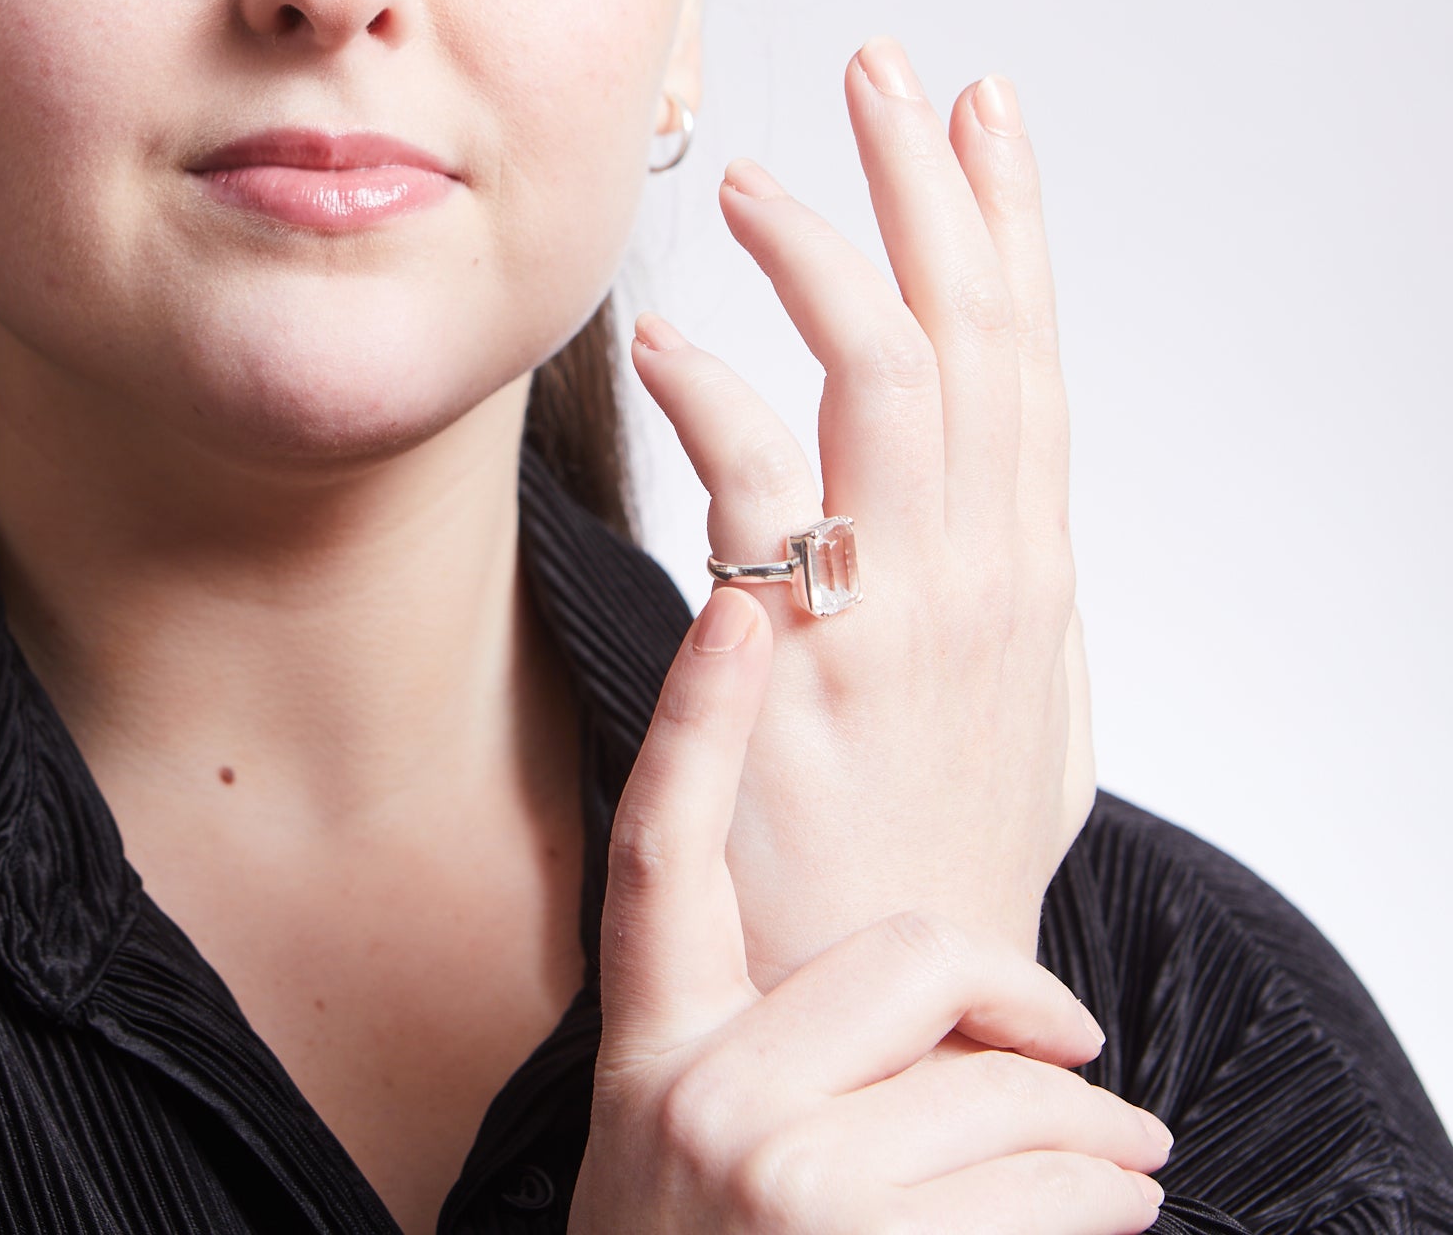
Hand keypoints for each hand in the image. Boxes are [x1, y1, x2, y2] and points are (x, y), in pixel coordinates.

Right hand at [569, 589, 1167, 1234]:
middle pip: (910, 956)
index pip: (657, 841)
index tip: (738, 600)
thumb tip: (979, 995)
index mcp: (650, 1042)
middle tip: (1084, 1057)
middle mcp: (693, 1091)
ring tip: (1121, 1174)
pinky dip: (1103, 1205)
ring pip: (1005, 1085)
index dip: (696, 716)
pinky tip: (1105, 1224)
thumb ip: (795, 1043)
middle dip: (1026, 1005)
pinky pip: (1043, 1186)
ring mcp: (768, 1173)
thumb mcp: (703, 1146)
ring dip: (1096, 1141)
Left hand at [633, 41, 1090, 979]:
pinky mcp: (795, 664)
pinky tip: (664, 341)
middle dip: (931, 183)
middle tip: (886, 69)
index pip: (1026, 349)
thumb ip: (1006, 580)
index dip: (1009, 219)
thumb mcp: (1022, 704)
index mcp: (1028, 561)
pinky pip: (760, 495)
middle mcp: (984, 565)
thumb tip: (992, 489)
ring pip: (887, 377)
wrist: (906, 1015)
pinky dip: (715, 399)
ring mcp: (901, 612)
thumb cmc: (946, 853)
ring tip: (752, 180)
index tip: (982, 109)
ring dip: (825, 255)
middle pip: (972, 329)